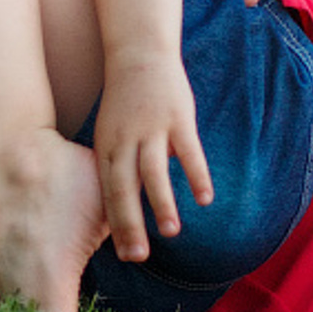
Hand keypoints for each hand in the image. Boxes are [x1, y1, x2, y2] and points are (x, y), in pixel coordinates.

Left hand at [90, 52, 212, 262]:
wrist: (139, 55)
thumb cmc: (125, 103)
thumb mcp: (110, 134)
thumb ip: (117, 167)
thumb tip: (123, 209)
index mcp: (107, 148)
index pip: (109, 193)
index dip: (116, 225)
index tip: (125, 255)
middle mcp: (125, 140)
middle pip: (125, 188)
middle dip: (131, 224)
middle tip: (138, 256)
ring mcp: (151, 128)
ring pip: (154, 172)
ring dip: (162, 203)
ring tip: (170, 233)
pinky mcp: (178, 117)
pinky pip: (188, 151)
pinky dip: (196, 175)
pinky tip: (205, 199)